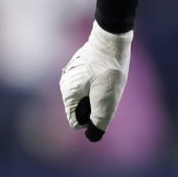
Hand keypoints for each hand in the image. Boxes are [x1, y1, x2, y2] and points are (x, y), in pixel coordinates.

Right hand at [59, 22, 132, 142]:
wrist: (112, 40)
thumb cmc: (109, 70)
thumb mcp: (107, 100)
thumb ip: (98, 120)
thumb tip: (92, 136)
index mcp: (68, 93)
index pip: (75, 121)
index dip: (91, 119)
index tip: (101, 104)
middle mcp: (65, 85)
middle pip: (80, 109)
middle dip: (94, 106)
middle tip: (106, 91)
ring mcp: (71, 75)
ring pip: (85, 97)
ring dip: (97, 95)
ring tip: (107, 82)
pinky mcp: (79, 68)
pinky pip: (87, 85)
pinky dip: (97, 85)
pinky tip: (106, 75)